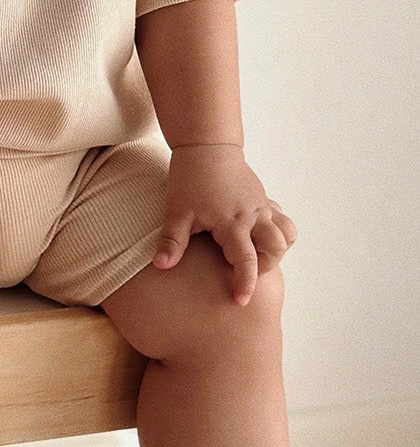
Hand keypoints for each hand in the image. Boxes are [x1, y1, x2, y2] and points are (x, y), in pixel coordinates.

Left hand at [154, 145, 296, 304]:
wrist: (206, 145)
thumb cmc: (189, 178)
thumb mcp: (176, 211)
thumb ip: (172, 241)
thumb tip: (161, 266)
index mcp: (231, 222)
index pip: (247, 260)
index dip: (245, 284)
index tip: (240, 300)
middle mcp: (252, 215)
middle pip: (277, 248)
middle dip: (266, 266)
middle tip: (243, 268)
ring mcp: (260, 206)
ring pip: (286, 233)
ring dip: (276, 248)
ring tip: (254, 252)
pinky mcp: (262, 198)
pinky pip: (281, 219)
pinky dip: (276, 230)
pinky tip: (256, 233)